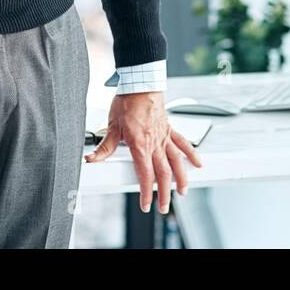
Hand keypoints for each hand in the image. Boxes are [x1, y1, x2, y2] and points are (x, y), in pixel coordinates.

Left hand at [84, 91, 202, 213]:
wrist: (142, 83)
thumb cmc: (128, 101)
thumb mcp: (112, 126)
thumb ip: (104, 147)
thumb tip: (91, 159)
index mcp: (140, 145)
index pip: (145, 175)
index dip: (146, 193)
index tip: (146, 205)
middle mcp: (155, 143)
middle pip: (163, 173)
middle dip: (164, 193)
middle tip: (163, 207)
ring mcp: (164, 136)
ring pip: (176, 162)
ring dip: (181, 179)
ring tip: (183, 192)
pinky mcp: (169, 129)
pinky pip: (183, 143)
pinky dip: (191, 154)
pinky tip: (198, 164)